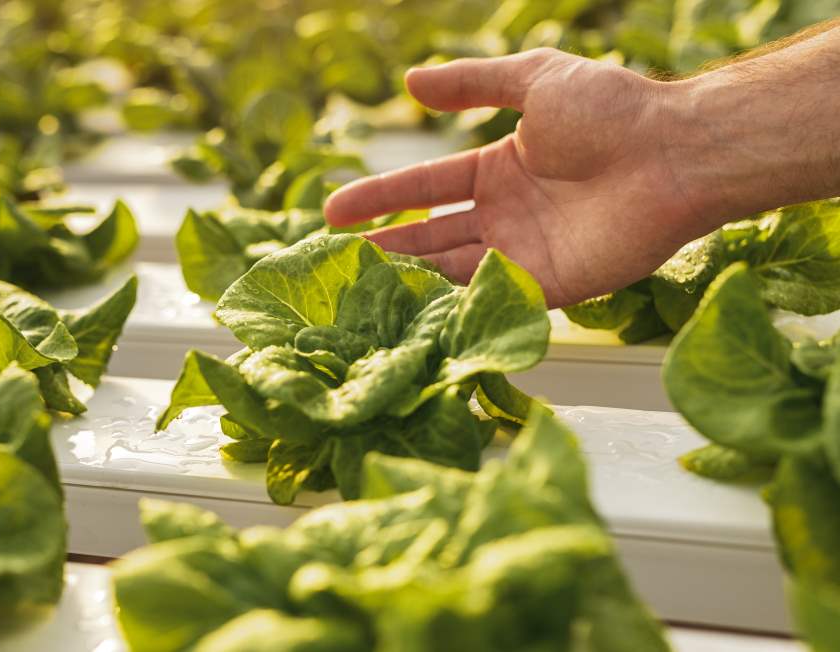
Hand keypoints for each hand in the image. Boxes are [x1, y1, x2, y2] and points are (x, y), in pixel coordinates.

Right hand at [324, 48, 702, 307]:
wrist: (673, 153)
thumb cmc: (612, 110)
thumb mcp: (534, 79)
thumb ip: (472, 84)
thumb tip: (411, 81)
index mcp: (499, 169)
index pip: (425, 188)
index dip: (379, 198)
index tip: (333, 212)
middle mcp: (506, 215)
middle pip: (431, 237)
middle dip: (385, 248)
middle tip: (338, 263)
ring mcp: (525, 253)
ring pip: (452, 271)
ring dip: (409, 280)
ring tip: (360, 290)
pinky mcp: (550, 287)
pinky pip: (492, 299)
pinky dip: (453, 306)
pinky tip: (413, 314)